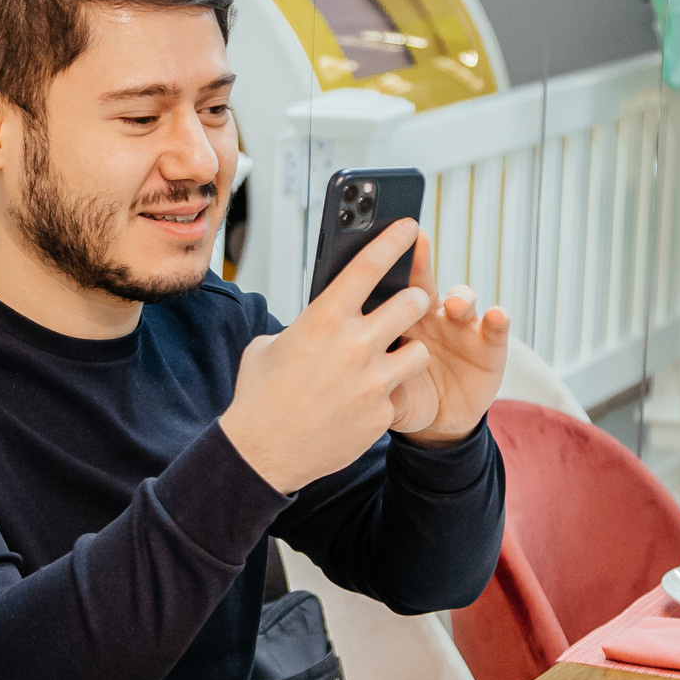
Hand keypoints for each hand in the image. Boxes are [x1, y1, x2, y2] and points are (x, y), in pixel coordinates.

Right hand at [218, 219, 435, 493]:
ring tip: (391, 361)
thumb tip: (322, 320)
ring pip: (420, 351)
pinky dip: (386, 397)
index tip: (411, 226)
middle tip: (408, 306)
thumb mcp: (270, 346)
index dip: (394, 240)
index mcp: (323, 319)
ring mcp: (372, 381)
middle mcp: (354, 345)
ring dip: (408, 353)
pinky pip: (399, 394)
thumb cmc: (260, 396)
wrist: (261, 453)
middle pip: (412, 303)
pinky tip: (362, 404)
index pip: (369, 266)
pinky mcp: (381, 413)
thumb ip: (305, 327)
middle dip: (414, 302)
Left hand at [387, 231, 510, 446]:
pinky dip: (497, 319)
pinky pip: (495, 329)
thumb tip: (349, 375)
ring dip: (460, 297)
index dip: (387, 267)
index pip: (391, 288)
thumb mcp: (385, 388)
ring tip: (455, 302)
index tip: (380, 246)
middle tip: (417, 249)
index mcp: (400, 321)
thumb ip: (372, 379)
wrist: (438, 421)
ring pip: (462, 301)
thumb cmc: (405, 395)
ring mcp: (463, 328)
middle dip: (422, 265)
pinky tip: (496, 315)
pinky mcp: (490, 346)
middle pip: (425, 284)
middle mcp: (433, 316)